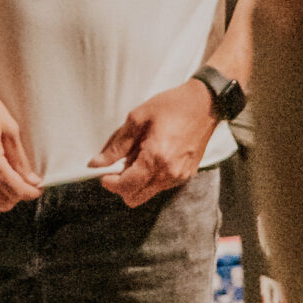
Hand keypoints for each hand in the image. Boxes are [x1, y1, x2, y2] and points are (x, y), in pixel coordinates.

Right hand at [0, 82, 41, 211]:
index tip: (37, 188)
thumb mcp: (8, 127)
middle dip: (16, 194)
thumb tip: (31, 179)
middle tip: (24, 179)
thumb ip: (19, 158)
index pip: (15, 190)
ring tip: (5, 168)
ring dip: (0, 189)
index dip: (30, 192)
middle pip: (1, 202)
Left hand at [90, 81, 215, 207]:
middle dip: (121, 185)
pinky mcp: (186, 175)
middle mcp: (170, 173)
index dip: (109, 182)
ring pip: (147, 194)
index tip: (102, 173)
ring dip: (136, 181)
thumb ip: (117, 145)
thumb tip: (97, 163)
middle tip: (118, 164)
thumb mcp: (137, 118)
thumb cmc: (172, 106)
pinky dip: (150, 177)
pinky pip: (161, 186)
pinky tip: (151, 156)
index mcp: (156, 158)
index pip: (126, 186)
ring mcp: (180, 177)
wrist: (205, 103)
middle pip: (135, 198)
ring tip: (137, 155)